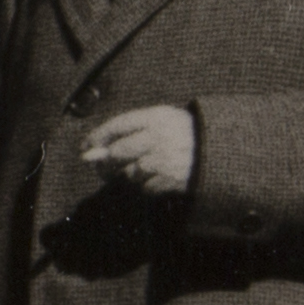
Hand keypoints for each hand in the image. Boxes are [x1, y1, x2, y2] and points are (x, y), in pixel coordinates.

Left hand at [78, 105, 197, 195]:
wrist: (218, 150)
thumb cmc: (181, 132)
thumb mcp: (160, 120)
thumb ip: (128, 130)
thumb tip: (90, 150)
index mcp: (157, 117)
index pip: (117, 125)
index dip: (97, 137)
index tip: (85, 147)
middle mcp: (160, 137)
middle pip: (118, 152)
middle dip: (105, 162)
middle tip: (101, 167)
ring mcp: (166, 160)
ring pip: (128, 173)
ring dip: (124, 175)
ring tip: (132, 171)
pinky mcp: (172, 180)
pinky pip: (144, 187)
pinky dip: (143, 185)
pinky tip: (151, 178)